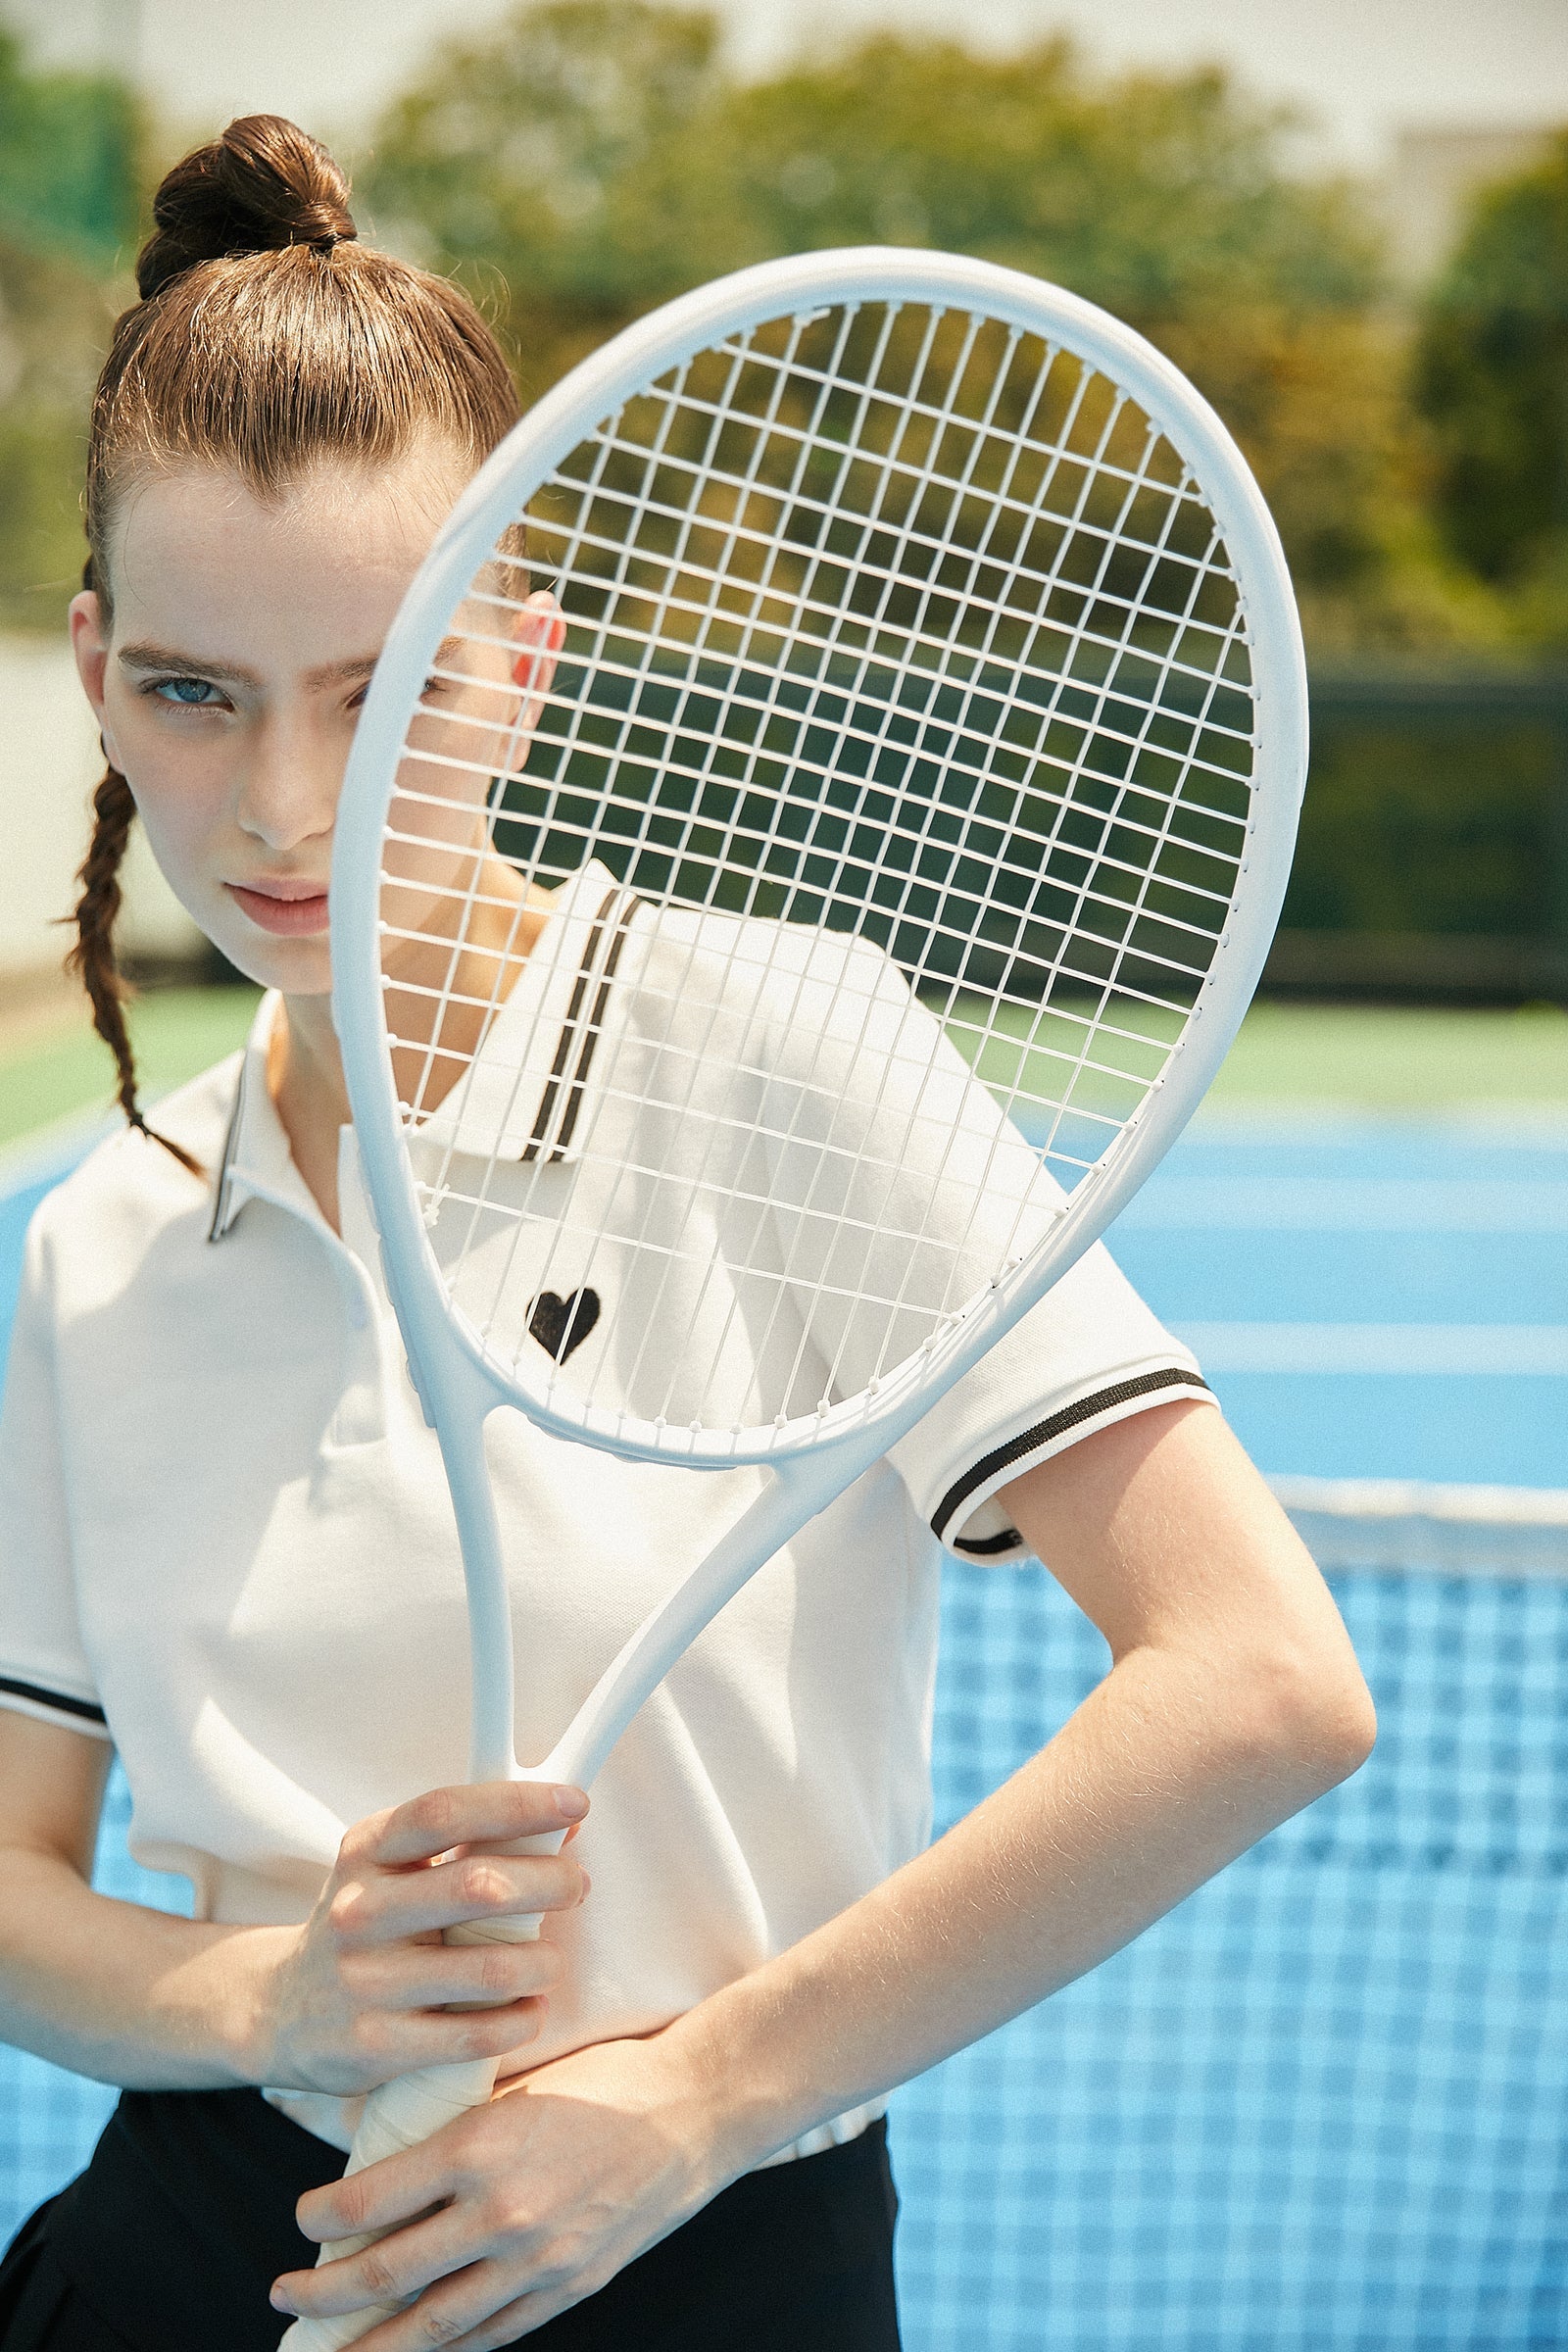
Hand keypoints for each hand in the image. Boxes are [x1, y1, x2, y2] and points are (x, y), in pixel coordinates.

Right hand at [258, 1781, 588, 2096]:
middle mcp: (359, 1911)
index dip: (518, 1803)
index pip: (446, 1812)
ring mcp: (365, 1981)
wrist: (280, 2010)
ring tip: (548, 1962)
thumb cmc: (365, 1925)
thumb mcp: (394, 1868)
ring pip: (491, 1968)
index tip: (574, 1801)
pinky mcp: (375, 2045)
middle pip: (480, 1887)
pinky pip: (476, 2034)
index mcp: (365, 1852)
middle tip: (576, 1886)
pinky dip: (521, 2020)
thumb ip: (471, 1842)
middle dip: (551, 1882)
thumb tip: (567, 1817)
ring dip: (542, 1962)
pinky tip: (527, 2009)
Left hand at [270, 2030, 727, 2346]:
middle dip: (324, 2293)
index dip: (321, 2220)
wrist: (694, 2107)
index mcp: (478, 2147)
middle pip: (386, 2274)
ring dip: (373, 2342)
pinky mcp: (569, 2287)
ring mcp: (537, 2261)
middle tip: (286, 2293)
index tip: (304, 2219)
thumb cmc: (603, 2077)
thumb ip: (449, 2116)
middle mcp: (500, 2213)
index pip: (370, 2202)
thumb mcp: (512, 2078)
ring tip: (331, 2349)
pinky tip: (417, 2348)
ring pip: (433, 2323)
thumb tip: (378, 2135)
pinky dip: (446, 2347)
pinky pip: (491, 2334)